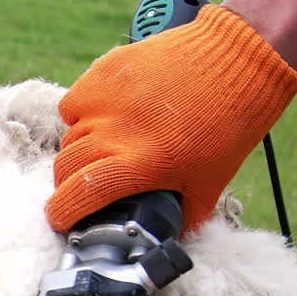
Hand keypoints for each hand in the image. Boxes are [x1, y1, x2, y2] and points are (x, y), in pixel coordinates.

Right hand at [46, 4, 296, 235]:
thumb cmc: (227, 125)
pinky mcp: (105, 71)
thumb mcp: (210, 184)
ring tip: (102, 150)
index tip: (60, 220)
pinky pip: (74, 102)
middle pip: (65, 166)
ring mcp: (105, 98)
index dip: (61, 213)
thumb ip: (183, 216)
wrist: (236, 59)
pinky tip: (104, 117)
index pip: (78, 195)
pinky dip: (81, 114)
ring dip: (78, 150)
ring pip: (69, 135)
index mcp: (138, 165)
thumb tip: (164, 235)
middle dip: (67, 184)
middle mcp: (113, 131)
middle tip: (81, 188)